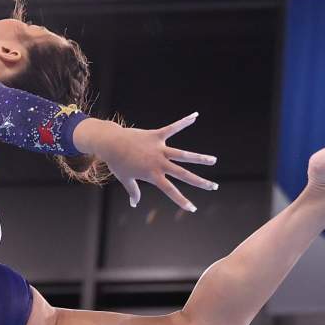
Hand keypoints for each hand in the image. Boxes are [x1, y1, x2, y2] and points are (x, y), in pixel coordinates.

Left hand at [98, 112, 217, 210]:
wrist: (110, 143)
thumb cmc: (117, 163)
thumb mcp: (125, 179)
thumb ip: (133, 191)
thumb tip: (134, 203)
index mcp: (152, 175)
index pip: (171, 191)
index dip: (182, 200)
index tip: (193, 208)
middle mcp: (159, 162)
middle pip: (183, 174)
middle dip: (199, 182)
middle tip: (213, 187)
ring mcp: (159, 149)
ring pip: (183, 154)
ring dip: (199, 158)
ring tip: (213, 160)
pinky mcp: (156, 135)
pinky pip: (173, 128)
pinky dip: (183, 122)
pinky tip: (195, 116)